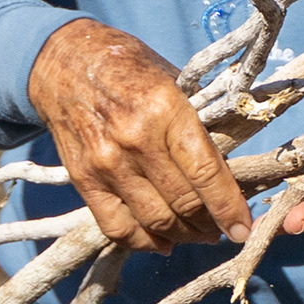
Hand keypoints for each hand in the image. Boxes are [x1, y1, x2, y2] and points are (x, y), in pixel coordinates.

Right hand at [28, 18, 250, 251]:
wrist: (61, 61)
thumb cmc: (127, 67)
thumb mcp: (172, 82)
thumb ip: (196, 126)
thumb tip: (228, 171)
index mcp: (165, 109)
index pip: (206, 173)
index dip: (229, 208)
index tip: (243, 229)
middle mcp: (135, 139)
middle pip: (184, 203)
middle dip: (209, 225)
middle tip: (220, 229)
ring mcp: (106, 163)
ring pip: (155, 220)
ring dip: (182, 236)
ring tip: (196, 234)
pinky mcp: (83, 179)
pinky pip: (116, 227)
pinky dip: (143, 242)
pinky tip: (161, 242)